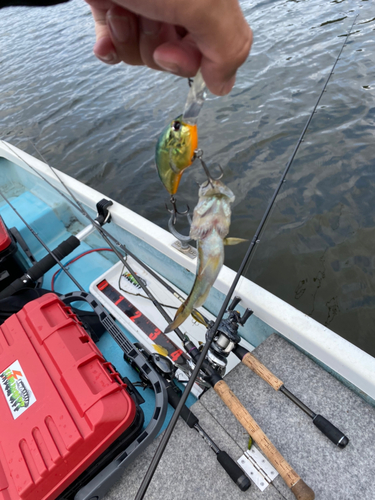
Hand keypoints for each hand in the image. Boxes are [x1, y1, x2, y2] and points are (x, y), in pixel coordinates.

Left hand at [86, 0, 252, 95]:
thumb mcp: (204, 4)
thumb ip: (227, 46)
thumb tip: (224, 84)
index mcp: (209, 0)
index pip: (213, 50)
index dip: (189, 61)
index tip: (171, 51)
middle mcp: (179, 3)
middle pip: (175, 56)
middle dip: (157, 48)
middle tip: (151, 19)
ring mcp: (145, 5)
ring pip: (143, 54)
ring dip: (130, 41)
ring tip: (124, 8)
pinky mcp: (114, 5)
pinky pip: (115, 46)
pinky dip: (110, 48)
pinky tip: (106, 38)